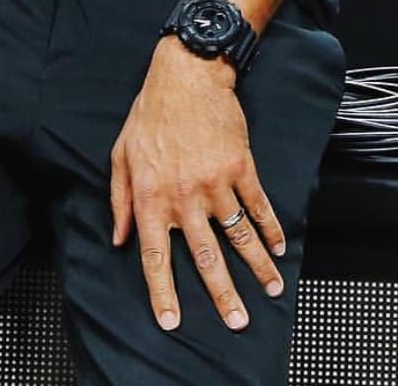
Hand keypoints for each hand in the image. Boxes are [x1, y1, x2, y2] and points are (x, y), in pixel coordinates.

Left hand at [110, 38, 284, 333]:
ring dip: (257, 266)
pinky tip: (279, 245)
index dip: (164, 293)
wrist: (189, 75)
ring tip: (271, 290)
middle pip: (206, 257)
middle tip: (237, 322)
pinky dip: (271, 227)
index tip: (173, 323)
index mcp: (151, 199)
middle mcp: (184, 198)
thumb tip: (118, 240)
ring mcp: (217, 183)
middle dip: (223, 294)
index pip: (156, 258)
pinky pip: (258, 204)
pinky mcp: (242, 165)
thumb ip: (119, 201)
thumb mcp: (120, 156)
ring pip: (239, 235)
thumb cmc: (151, 113)